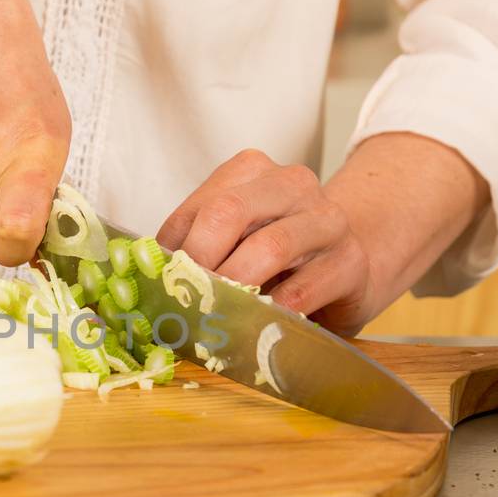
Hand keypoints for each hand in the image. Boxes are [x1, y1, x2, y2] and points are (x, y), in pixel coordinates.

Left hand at [159, 150, 374, 331]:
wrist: (351, 266)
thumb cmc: (280, 256)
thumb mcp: (235, 241)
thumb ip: (196, 248)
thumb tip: (146, 277)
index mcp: (252, 171)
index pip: (200, 206)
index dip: (173, 249)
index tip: (159, 285)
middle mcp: (292, 184)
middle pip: (230, 213)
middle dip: (199, 261)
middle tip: (185, 299)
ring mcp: (326, 220)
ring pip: (269, 247)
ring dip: (234, 288)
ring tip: (215, 314)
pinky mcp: (350, 261)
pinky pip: (302, 290)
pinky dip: (271, 312)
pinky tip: (256, 325)